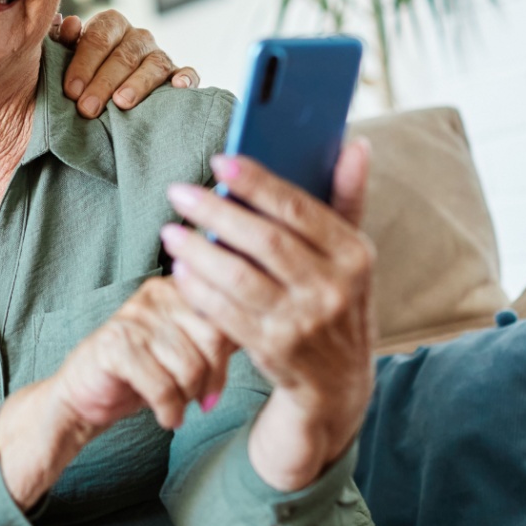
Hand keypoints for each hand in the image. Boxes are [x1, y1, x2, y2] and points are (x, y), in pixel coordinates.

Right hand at [0, 278, 234, 508]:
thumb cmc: (142, 372)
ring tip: (178, 407)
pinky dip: (169, 410)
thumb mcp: (186, 348)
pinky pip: (162, 385)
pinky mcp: (114, 346)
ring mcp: (132, 318)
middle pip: (213, 339)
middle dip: (213, 379)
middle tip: (203, 401)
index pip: (225, 312)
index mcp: (176, 287)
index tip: (216, 383)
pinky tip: (165, 417)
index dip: (230, 354)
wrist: (84, 395)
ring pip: (189, 366)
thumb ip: (218, 335)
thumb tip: (264, 332)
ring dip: (188, 398)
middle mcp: (154, 294)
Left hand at [50, 10, 199, 117]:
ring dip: (138, 84)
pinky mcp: (178, 75)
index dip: (83, 64)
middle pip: (124, 55)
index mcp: (110, 24)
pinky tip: (178, 87)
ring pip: (154, 64)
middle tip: (87, 108)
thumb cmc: (83, 73)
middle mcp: (137, 37)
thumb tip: (68, 24)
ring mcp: (160, 55)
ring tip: (122, 103)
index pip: (98, 37)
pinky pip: (188, 72)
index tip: (71, 91)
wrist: (108, 91)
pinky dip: (186, 78)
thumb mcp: (67, 55)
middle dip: (104, 83)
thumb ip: (63, 41)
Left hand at [157, 141, 376, 490]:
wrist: (338, 380)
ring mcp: (305, 322)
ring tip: (171, 231)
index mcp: (354, 254)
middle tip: (179, 192)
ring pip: (239, 277)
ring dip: (198, 251)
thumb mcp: (350, 253)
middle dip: (216, 212)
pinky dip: (199, 289)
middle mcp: (335, 287)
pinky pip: (225, 312)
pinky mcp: (275, 349)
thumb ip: (346, 198)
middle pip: (264, 241)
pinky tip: (180, 269)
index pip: (299, 209)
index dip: (257, 183)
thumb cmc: (335, 297)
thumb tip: (354, 144)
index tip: (220, 160)